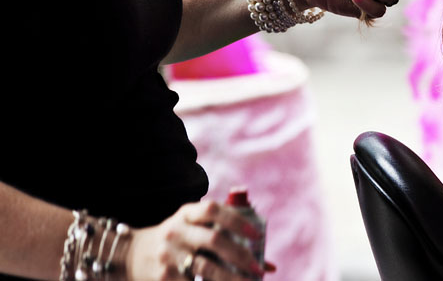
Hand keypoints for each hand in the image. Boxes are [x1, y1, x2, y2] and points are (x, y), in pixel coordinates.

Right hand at [125, 201, 273, 279]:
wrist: (133, 255)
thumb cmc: (179, 239)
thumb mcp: (194, 228)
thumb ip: (227, 238)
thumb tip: (268, 265)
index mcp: (187, 213)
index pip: (213, 210)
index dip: (236, 220)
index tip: (257, 234)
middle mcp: (176, 230)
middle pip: (213, 240)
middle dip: (240, 255)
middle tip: (258, 268)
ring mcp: (168, 254)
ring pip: (204, 267)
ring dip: (230, 278)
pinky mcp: (163, 276)